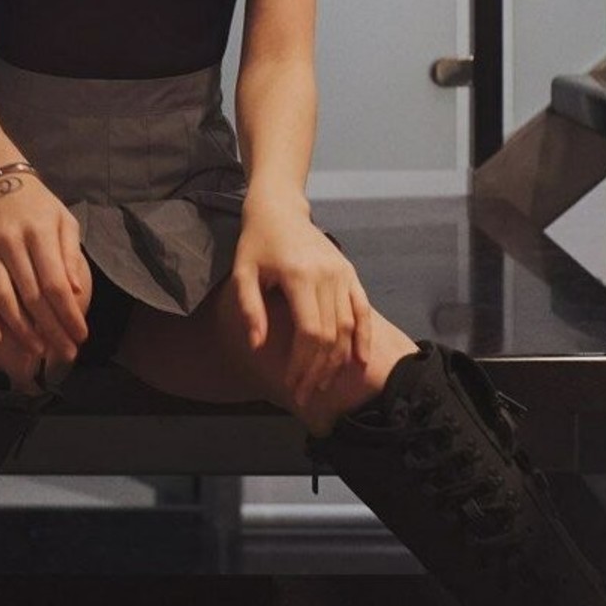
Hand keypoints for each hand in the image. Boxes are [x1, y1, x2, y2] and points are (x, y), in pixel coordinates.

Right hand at [0, 172, 89, 362]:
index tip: (81, 335)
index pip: (55, 282)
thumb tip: (76, 292)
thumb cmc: (39, 205)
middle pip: (32, 296)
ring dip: (20, 329)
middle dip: (51, 329)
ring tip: (37, 351)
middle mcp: (11, 243)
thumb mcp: (64, 220)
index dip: (68, 313)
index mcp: (39, 233)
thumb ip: (70, 254)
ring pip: (3, 297)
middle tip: (66, 353)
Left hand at [232, 199, 372, 409]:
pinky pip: (362, 310)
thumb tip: (258, 345)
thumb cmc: (257, 243)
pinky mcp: (350, 273)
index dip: (303, 364)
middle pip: (330, 335)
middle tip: (305, 395)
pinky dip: (363, 337)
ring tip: (323, 384)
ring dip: (337, 361)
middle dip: (318, 370)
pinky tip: (360, 361)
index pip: (310, 332)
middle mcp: (327, 275)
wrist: (280, 210)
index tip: (293, 386)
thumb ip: (250, 308)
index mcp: (300, 276)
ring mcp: (343, 273)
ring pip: (348, 327)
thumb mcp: (242, 272)